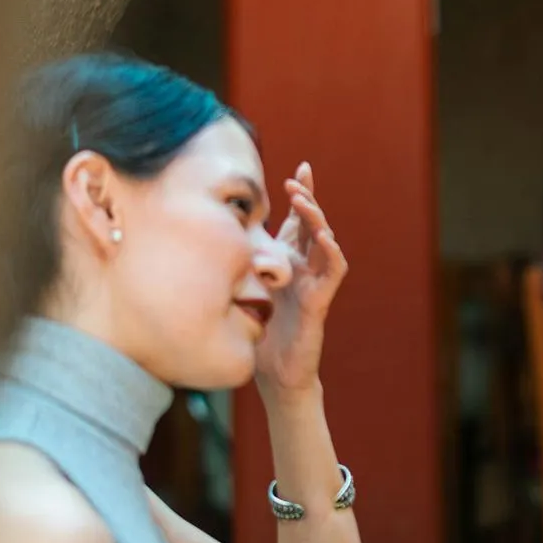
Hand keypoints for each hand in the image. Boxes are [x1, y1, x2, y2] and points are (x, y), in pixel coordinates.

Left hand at [254, 163, 348, 394]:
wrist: (275, 375)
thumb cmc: (260, 337)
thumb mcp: (243, 292)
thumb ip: (238, 268)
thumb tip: (207, 239)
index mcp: (288, 264)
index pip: (297, 222)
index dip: (302, 195)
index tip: (301, 168)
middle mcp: (305, 270)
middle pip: (312, 225)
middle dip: (308, 198)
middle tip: (298, 178)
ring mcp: (315, 284)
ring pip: (326, 242)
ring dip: (317, 219)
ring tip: (304, 201)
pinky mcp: (320, 302)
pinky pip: (334, 271)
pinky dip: (332, 252)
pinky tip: (324, 236)